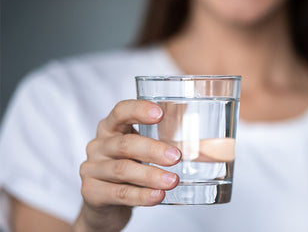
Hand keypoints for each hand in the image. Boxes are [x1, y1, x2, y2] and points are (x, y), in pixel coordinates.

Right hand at [73, 100, 181, 230]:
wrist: (104, 203)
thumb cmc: (130, 169)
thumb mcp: (141, 152)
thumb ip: (162, 143)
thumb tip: (209, 145)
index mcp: (111, 128)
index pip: (120, 112)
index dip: (138, 110)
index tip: (160, 113)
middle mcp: (98, 145)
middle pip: (124, 144)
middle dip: (152, 149)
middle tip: (176, 157)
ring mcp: (92, 169)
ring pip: (122, 170)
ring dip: (150, 175)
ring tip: (173, 181)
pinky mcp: (92, 192)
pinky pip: (119, 193)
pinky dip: (141, 195)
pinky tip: (157, 196)